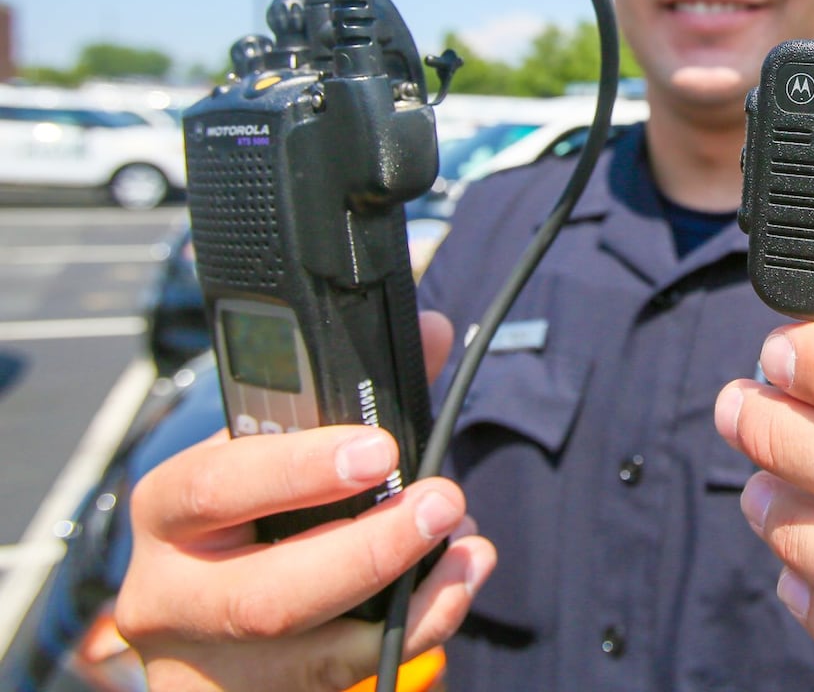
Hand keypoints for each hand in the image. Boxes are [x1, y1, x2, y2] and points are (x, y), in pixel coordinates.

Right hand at [116, 311, 496, 691]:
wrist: (212, 615)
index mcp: (169, 511)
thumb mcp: (284, 451)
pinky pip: (341, 686)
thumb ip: (356, 394)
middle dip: (371, 550)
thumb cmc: (259, 512)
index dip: (296, 470)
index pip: (215, 487)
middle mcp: (169, 598)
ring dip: (412, 603)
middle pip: (265, 596)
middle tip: (444, 504)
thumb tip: (431, 332)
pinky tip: (451, 595)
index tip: (381, 448)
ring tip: (469, 553)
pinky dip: (414, 637)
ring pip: (312, 658)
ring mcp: (207, 671)